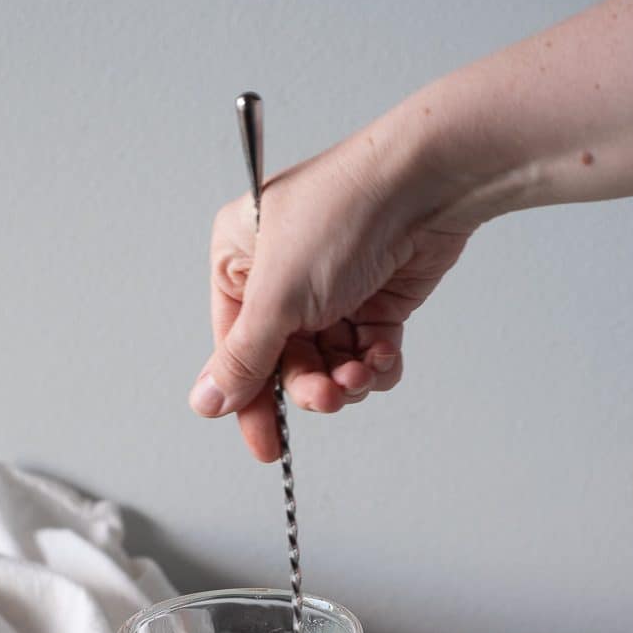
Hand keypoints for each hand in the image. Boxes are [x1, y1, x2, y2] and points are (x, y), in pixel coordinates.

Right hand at [189, 124, 471, 460]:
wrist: (426, 187)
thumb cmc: (342, 214)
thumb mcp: (278, 296)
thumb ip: (243, 358)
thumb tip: (206, 401)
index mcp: (240, 263)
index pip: (235, 349)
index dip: (250, 401)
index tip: (266, 446)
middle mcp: (281, 278)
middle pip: (285, 364)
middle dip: (311, 386)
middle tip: (330, 395)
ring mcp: (329, 291)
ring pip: (328, 365)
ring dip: (347, 378)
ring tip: (361, 371)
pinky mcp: (373, 300)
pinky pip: (364, 354)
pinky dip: (375, 364)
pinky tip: (382, 356)